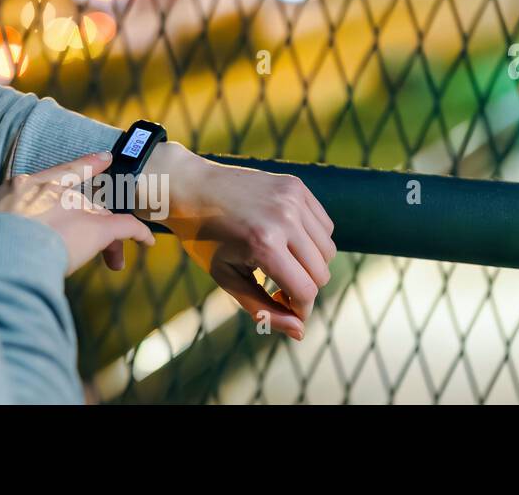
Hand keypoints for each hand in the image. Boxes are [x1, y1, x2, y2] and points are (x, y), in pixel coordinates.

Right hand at [0, 152, 154, 274]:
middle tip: (98, 225)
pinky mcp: (97, 227)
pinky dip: (138, 233)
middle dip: (93, 210)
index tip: (104, 158)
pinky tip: (147, 241)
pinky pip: (126, 226)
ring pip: (100, 214)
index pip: (60, 172)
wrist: (5, 255)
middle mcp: (53, 189)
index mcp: (25, 184)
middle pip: (81, 197)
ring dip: (108, 230)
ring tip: (119, 247)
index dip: (84, 166)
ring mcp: (76, 206)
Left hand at [138, 142, 335, 340]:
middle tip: (278, 286)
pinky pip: (325, 225)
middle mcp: (284, 219)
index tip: (283, 308)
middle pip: (321, 273)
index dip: (299, 310)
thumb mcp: (227, 279)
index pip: (306, 291)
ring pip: (328, 250)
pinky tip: (287, 241)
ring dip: (311, 265)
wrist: (191, 188)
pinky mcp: (297, 186)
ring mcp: (293, 199)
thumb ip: (263, 309)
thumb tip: (300, 332)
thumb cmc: (204, 239)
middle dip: (304, 289)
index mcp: (264, 244)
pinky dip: (313, 240)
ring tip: (282, 263)